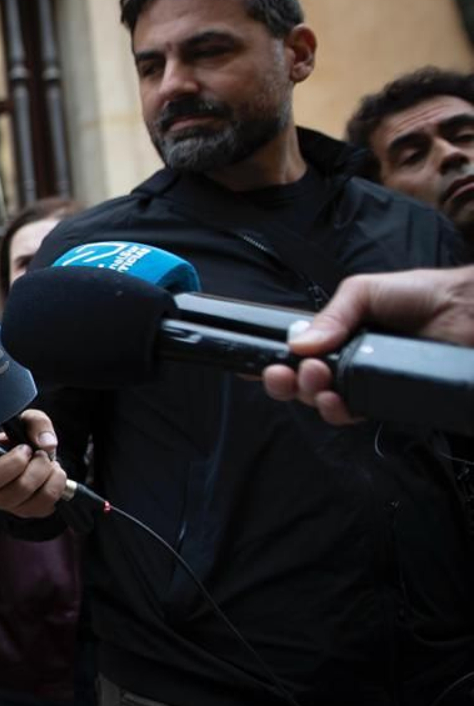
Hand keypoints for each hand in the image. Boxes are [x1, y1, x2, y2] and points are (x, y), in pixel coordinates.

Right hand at [0, 409, 66, 518]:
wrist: (43, 458)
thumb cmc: (25, 439)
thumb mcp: (27, 421)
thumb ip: (36, 423)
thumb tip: (45, 444)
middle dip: (16, 463)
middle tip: (30, 451)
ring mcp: (2, 500)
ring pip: (18, 493)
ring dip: (41, 471)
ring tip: (46, 459)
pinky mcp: (24, 511)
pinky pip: (41, 504)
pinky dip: (55, 483)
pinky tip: (53, 473)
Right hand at [262, 266, 473, 424]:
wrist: (466, 311)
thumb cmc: (419, 294)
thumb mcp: (363, 291)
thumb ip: (330, 317)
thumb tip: (296, 345)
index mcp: (334, 336)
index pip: (295, 353)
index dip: (272, 363)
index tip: (253, 366)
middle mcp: (345, 362)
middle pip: (301, 383)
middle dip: (286, 381)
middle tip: (289, 372)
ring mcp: (364, 383)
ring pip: (323, 401)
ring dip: (310, 394)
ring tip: (318, 379)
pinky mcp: (386, 400)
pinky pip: (354, 413)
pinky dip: (338, 410)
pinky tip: (336, 400)